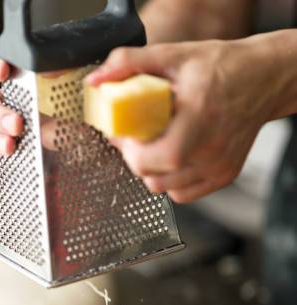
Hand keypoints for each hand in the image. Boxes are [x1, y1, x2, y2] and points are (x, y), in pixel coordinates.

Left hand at [86, 37, 277, 201]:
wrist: (263, 79)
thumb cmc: (220, 67)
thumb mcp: (173, 55)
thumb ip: (131, 64)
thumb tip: (97, 81)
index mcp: (198, 118)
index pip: (154, 158)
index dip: (130, 151)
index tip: (124, 134)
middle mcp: (211, 149)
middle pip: (153, 177)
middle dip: (136, 158)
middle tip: (137, 137)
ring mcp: (218, 167)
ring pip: (164, 187)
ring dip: (151, 170)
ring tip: (157, 144)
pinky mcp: (223, 177)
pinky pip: (182, 194)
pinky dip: (170, 180)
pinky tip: (174, 156)